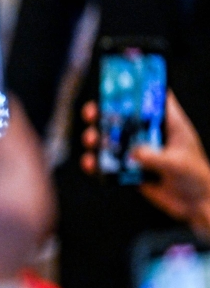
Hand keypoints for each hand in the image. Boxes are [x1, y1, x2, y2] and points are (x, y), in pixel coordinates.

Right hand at [82, 92, 209, 238]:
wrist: (194, 205)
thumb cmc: (196, 178)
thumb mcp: (178, 163)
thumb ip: (156, 157)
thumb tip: (133, 152)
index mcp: (168, 124)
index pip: (153, 98)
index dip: (138, 86)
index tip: (118, 83)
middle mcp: (151, 133)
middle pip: (124, 115)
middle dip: (105, 111)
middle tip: (92, 113)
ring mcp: (139, 150)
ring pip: (112, 138)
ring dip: (97, 137)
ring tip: (91, 140)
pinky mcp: (130, 168)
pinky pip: (109, 163)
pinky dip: (97, 163)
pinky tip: (91, 164)